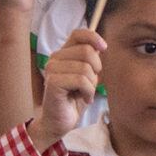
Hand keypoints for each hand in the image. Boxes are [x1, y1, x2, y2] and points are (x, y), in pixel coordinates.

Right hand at [32, 28, 102, 145]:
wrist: (60, 122)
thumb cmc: (74, 99)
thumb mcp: (88, 76)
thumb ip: (92, 60)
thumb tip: (101, 46)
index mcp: (64, 53)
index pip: (78, 33)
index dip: (93, 37)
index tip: (104, 48)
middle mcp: (55, 58)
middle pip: (86, 51)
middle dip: (97, 69)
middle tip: (92, 84)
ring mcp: (52, 69)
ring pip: (85, 67)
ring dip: (92, 85)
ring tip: (86, 94)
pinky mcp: (53, 82)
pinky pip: (81, 80)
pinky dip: (88, 91)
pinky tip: (83, 98)